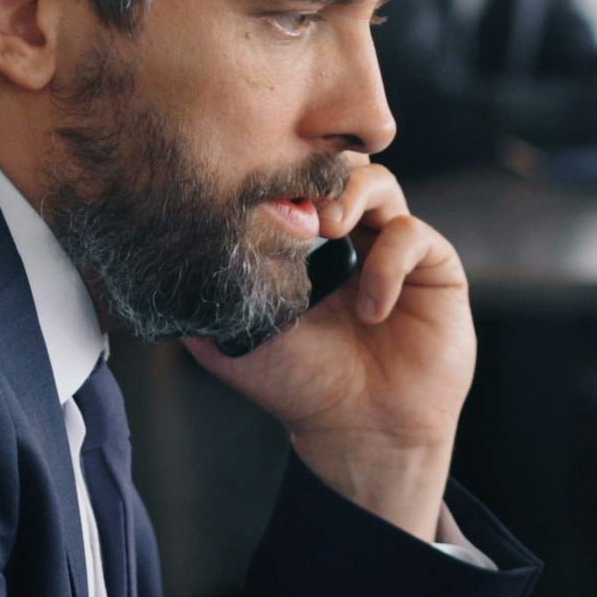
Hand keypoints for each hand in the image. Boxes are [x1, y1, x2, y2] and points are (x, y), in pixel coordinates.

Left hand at [183, 163, 469, 540]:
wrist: (357, 431)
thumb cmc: (299, 386)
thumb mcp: (232, 340)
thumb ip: (204, 297)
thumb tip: (163, 256)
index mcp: (303, 245)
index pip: (292, 182)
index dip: (276, 177)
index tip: (256, 193)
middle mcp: (349, 238)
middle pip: (335, 164)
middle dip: (314, 169)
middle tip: (297, 203)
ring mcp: (390, 249)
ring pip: (378, 181)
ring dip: (351, 194)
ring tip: (331, 227)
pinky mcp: (433, 268)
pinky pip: (411, 235)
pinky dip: (387, 263)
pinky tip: (370, 309)